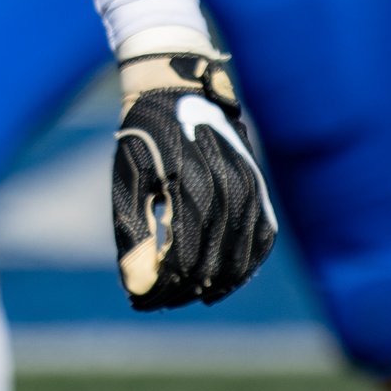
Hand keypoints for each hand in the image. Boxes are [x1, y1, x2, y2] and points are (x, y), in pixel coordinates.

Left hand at [111, 39, 276, 311]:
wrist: (179, 89)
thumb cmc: (144, 136)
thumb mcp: (128, 179)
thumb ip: (133, 231)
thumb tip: (138, 286)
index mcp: (189, 184)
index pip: (183, 258)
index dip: (163, 288)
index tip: (142, 301)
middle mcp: (227, 187)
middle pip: (213, 262)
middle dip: (185, 290)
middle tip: (160, 302)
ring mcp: (250, 187)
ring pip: (242, 256)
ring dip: (217, 284)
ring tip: (190, 297)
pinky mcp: (260, 188)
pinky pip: (263, 238)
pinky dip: (246, 264)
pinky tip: (224, 280)